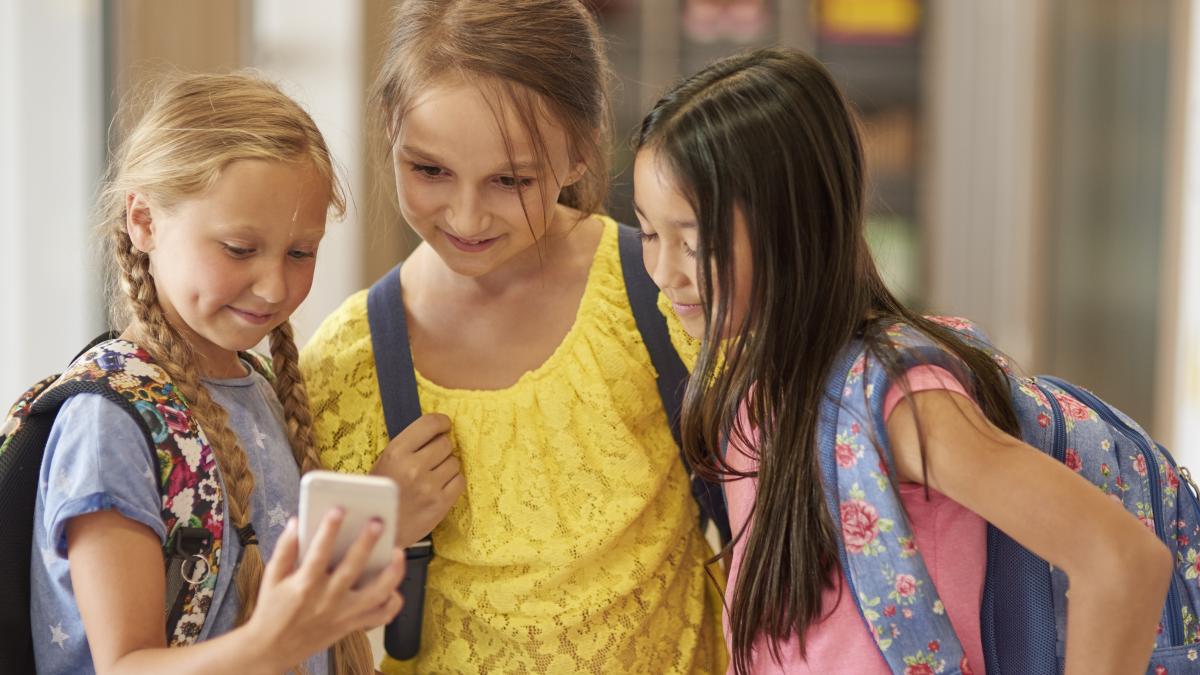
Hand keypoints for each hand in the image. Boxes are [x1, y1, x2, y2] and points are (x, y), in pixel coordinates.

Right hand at [246, 510, 405, 670]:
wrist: (272, 649)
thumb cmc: (272, 610)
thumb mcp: (271, 578)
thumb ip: (285, 549)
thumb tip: (296, 522)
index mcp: (304, 586)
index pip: (319, 552)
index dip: (328, 529)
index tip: (338, 509)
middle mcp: (326, 600)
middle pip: (352, 568)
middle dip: (366, 543)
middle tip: (378, 522)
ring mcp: (342, 614)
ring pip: (376, 594)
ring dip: (392, 573)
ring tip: (398, 552)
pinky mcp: (351, 625)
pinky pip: (380, 616)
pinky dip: (393, 602)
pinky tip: (395, 586)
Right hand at [371, 413, 464, 546]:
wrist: (378, 530)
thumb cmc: (381, 493)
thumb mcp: (384, 462)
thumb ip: (408, 445)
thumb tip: (437, 428)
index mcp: (396, 452)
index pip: (430, 424)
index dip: (442, 422)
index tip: (444, 426)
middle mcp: (413, 467)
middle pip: (446, 444)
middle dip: (442, 448)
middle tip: (433, 458)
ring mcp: (429, 487)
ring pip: (455, 462)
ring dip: (447, 466)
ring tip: (433, 475)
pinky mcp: (440, 504)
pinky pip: (460, 481)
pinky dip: (453, 481)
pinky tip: (441, 486)